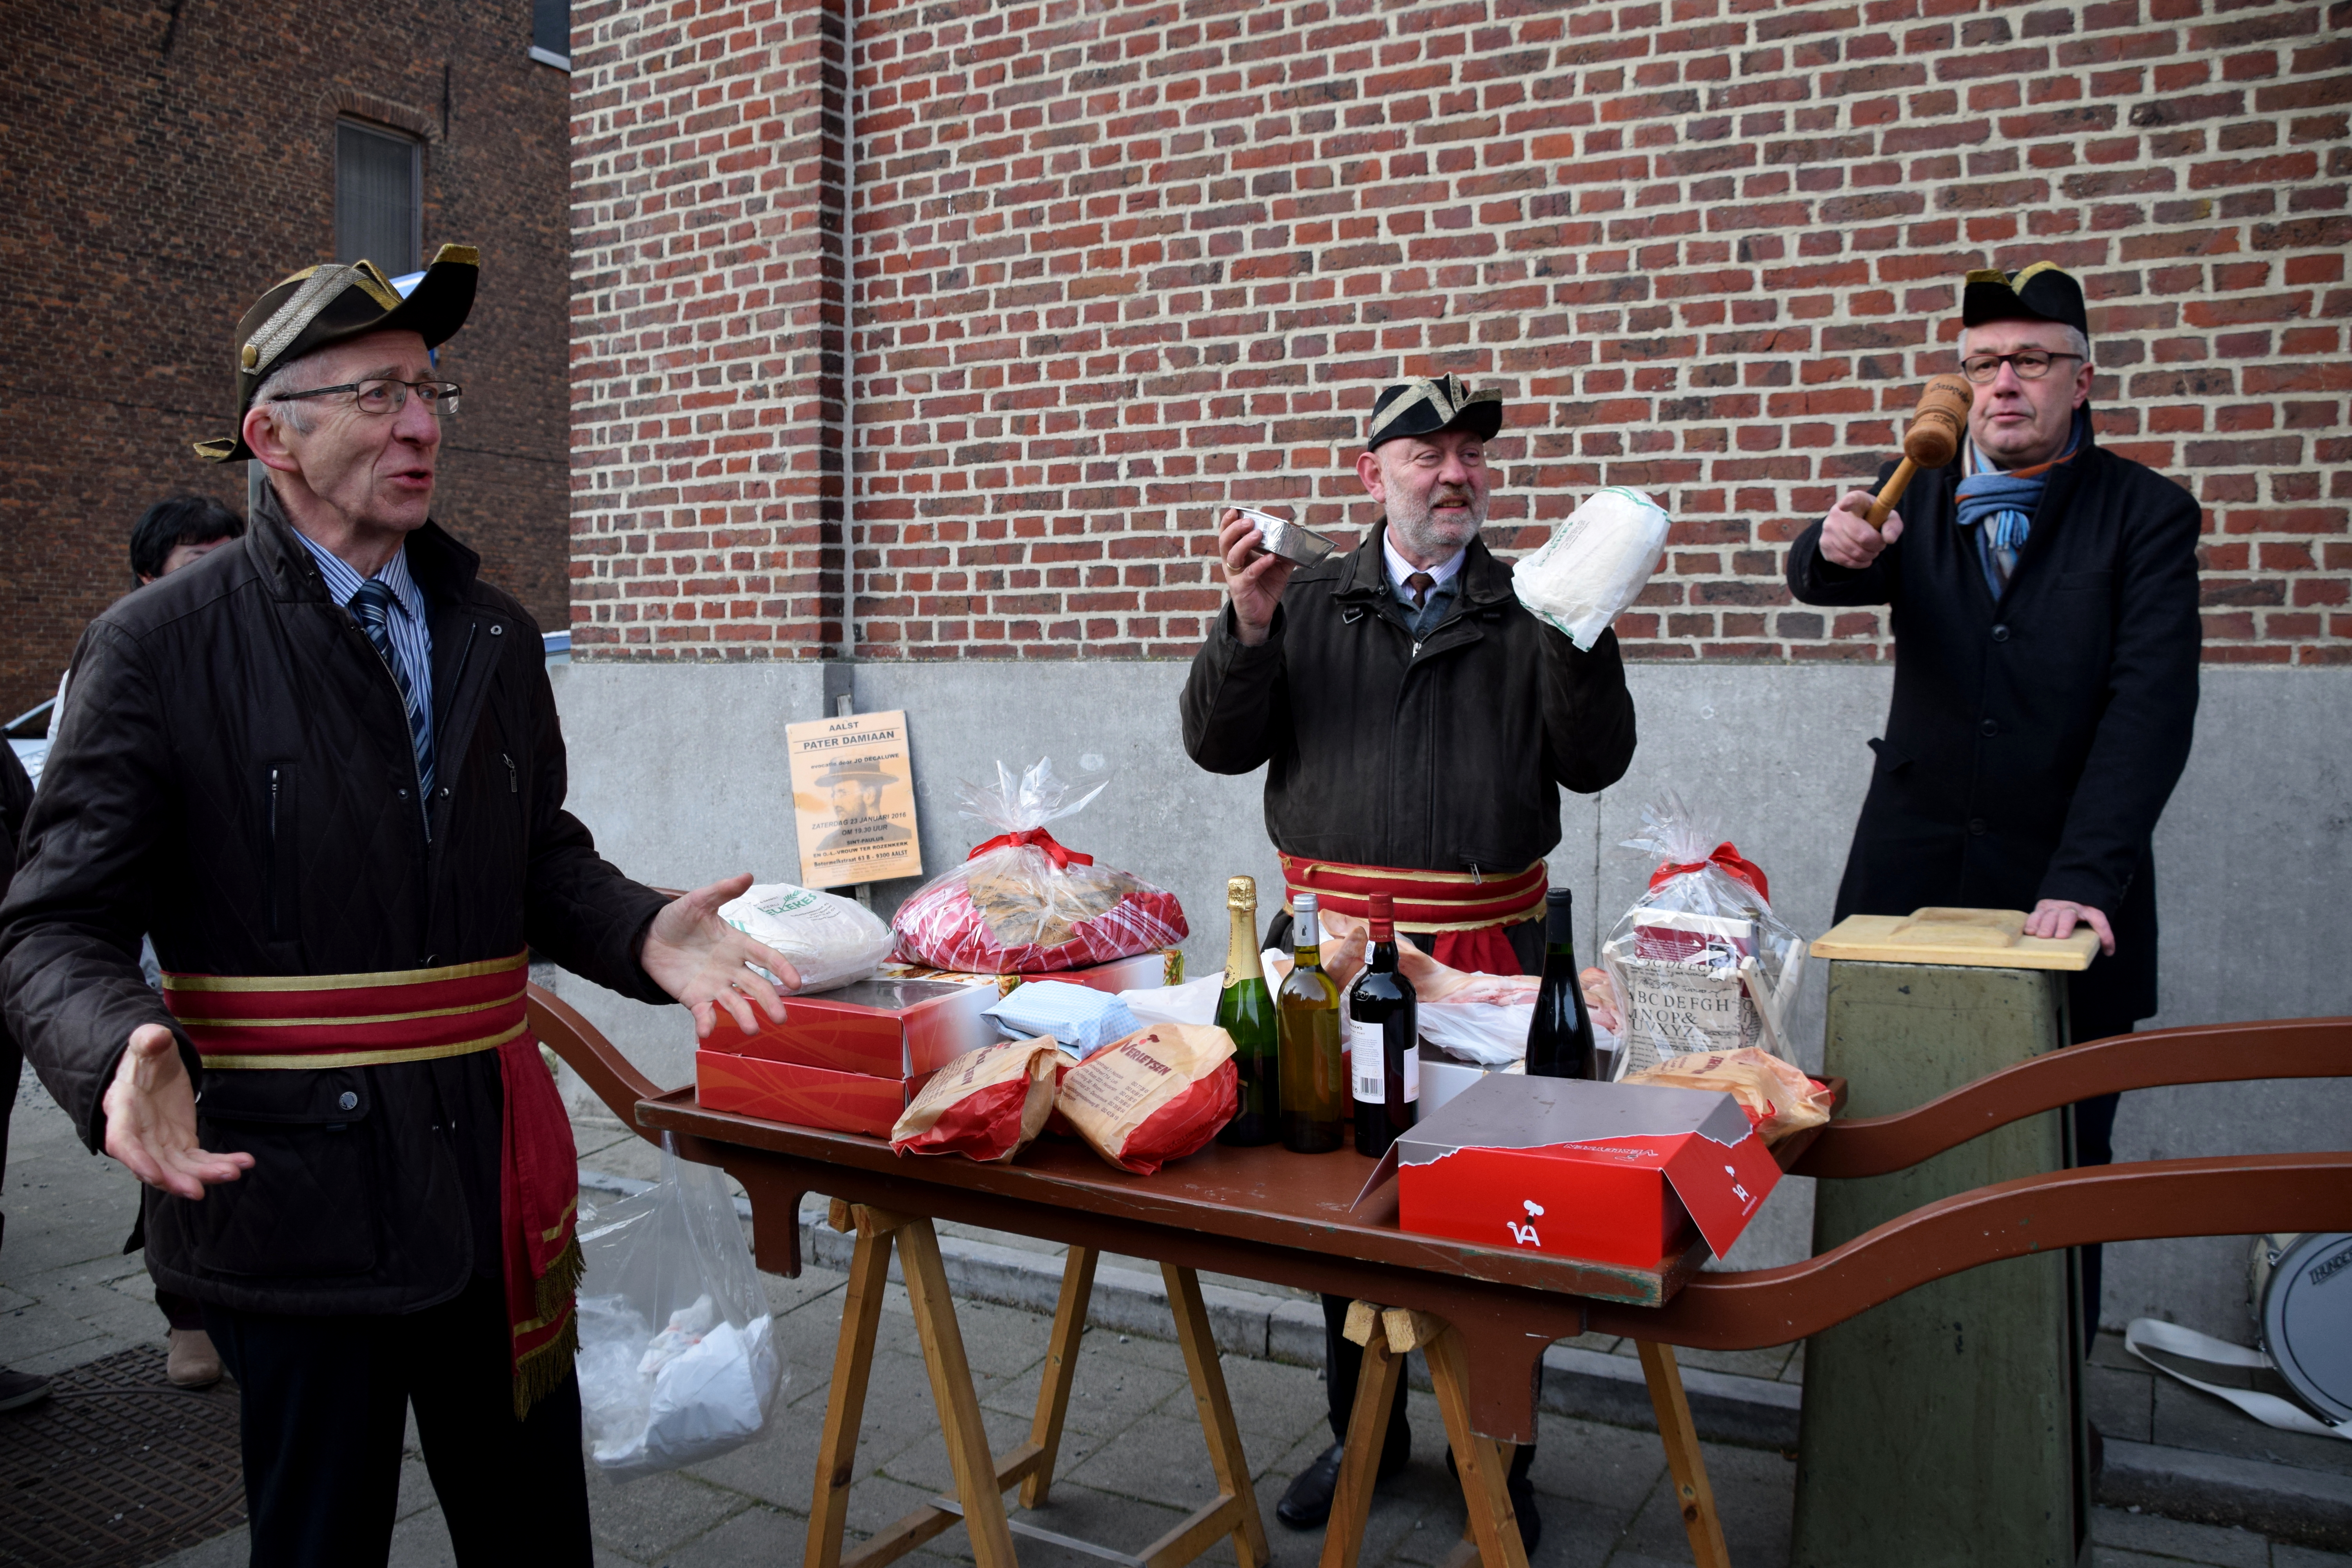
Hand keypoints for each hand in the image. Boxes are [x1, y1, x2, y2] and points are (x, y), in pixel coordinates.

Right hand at [102, 1024, 254, 1199]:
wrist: (154, 1065)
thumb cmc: (145, 1056)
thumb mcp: (145, 1043)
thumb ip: (146, 1040)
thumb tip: (153, 1036)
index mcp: (123, 1110)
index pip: (123, 1142)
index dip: (136, 1161)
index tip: (153, 1176)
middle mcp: (139, 1134)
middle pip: (154, 1164)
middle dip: (176, 1179)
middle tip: (200, 1190)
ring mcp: (160, 1142)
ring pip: (180, 1167)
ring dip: (205, 1174)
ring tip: (235, 1172)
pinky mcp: (181, 1143)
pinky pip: (199, 1159)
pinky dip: (220, 1163)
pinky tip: (245, 1162)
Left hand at [641, 873, 805, 1038]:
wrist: (647, 937)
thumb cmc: (677, 918)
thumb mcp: (698, 901)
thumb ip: (722, 890)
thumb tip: (748, 875)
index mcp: (737, 944)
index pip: (766, 958)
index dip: (782, 969)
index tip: (795, 982)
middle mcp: (731, 968)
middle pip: (756, 986)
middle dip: (769, 1001)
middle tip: (781, 1017)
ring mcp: (714, 985)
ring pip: (734, 1003)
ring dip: (743, 1016)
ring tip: (751, 1029)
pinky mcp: (694, 998)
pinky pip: (704, 1013)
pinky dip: (706, 1023)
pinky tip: (707, 1031)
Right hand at [1218, 508, 1298, 646]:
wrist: (1262, 613)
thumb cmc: (1266, 586)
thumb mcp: (1278, 565)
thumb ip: (1285, 549)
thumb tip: (1298, 532)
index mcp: (1238, 553)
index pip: (1228, 534)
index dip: (1228, 522)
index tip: (1235, 510)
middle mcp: (1232, 563)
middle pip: (1225, 541)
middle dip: (1235, 528)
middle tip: (1250, 521)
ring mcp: (1235, 576)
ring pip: (1232, 555)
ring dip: (1245, 543)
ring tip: (1259, 534)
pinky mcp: (1241, 588)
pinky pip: (1248, 574)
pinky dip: (1259, 564)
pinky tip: (1270, 558)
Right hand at [1818, 490, 1903, 568]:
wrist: (1852, 525)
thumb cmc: (1874, 519)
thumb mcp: (1888, 518)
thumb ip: (1893, 525)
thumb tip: (1889, 539)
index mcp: (1857, 500)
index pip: (1852, 499)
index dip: (1848, 503)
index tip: (1845, 506)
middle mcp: (1837, 512)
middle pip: (1862, 536)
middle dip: (1877, 545)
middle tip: (1880, 545)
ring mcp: (1828, 529)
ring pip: (1855, 551)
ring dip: (1869, 556)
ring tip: (1872, 551)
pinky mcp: (1824, 544)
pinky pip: (1845, 560)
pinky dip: (1859, 563)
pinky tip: (1864, 558)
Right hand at [2026, 898, 2115, 955]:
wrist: (2069, 890)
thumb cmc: (2082, 910)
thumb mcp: (2094, 916)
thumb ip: (2102, 932)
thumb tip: (2109, 951)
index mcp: (2088, 910)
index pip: (2098, 919)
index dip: (2103, 933)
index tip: (2106, 949)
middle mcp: (2071, 907)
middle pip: (2068, 915)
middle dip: (2064, 925)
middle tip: (2060, 936)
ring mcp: (2055, 906)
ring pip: (2049, 914)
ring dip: (2044, 925)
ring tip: (2040, 936)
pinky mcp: (2042, 907)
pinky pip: (2036, 914)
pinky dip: (2031, 922)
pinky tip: (2029, 932)